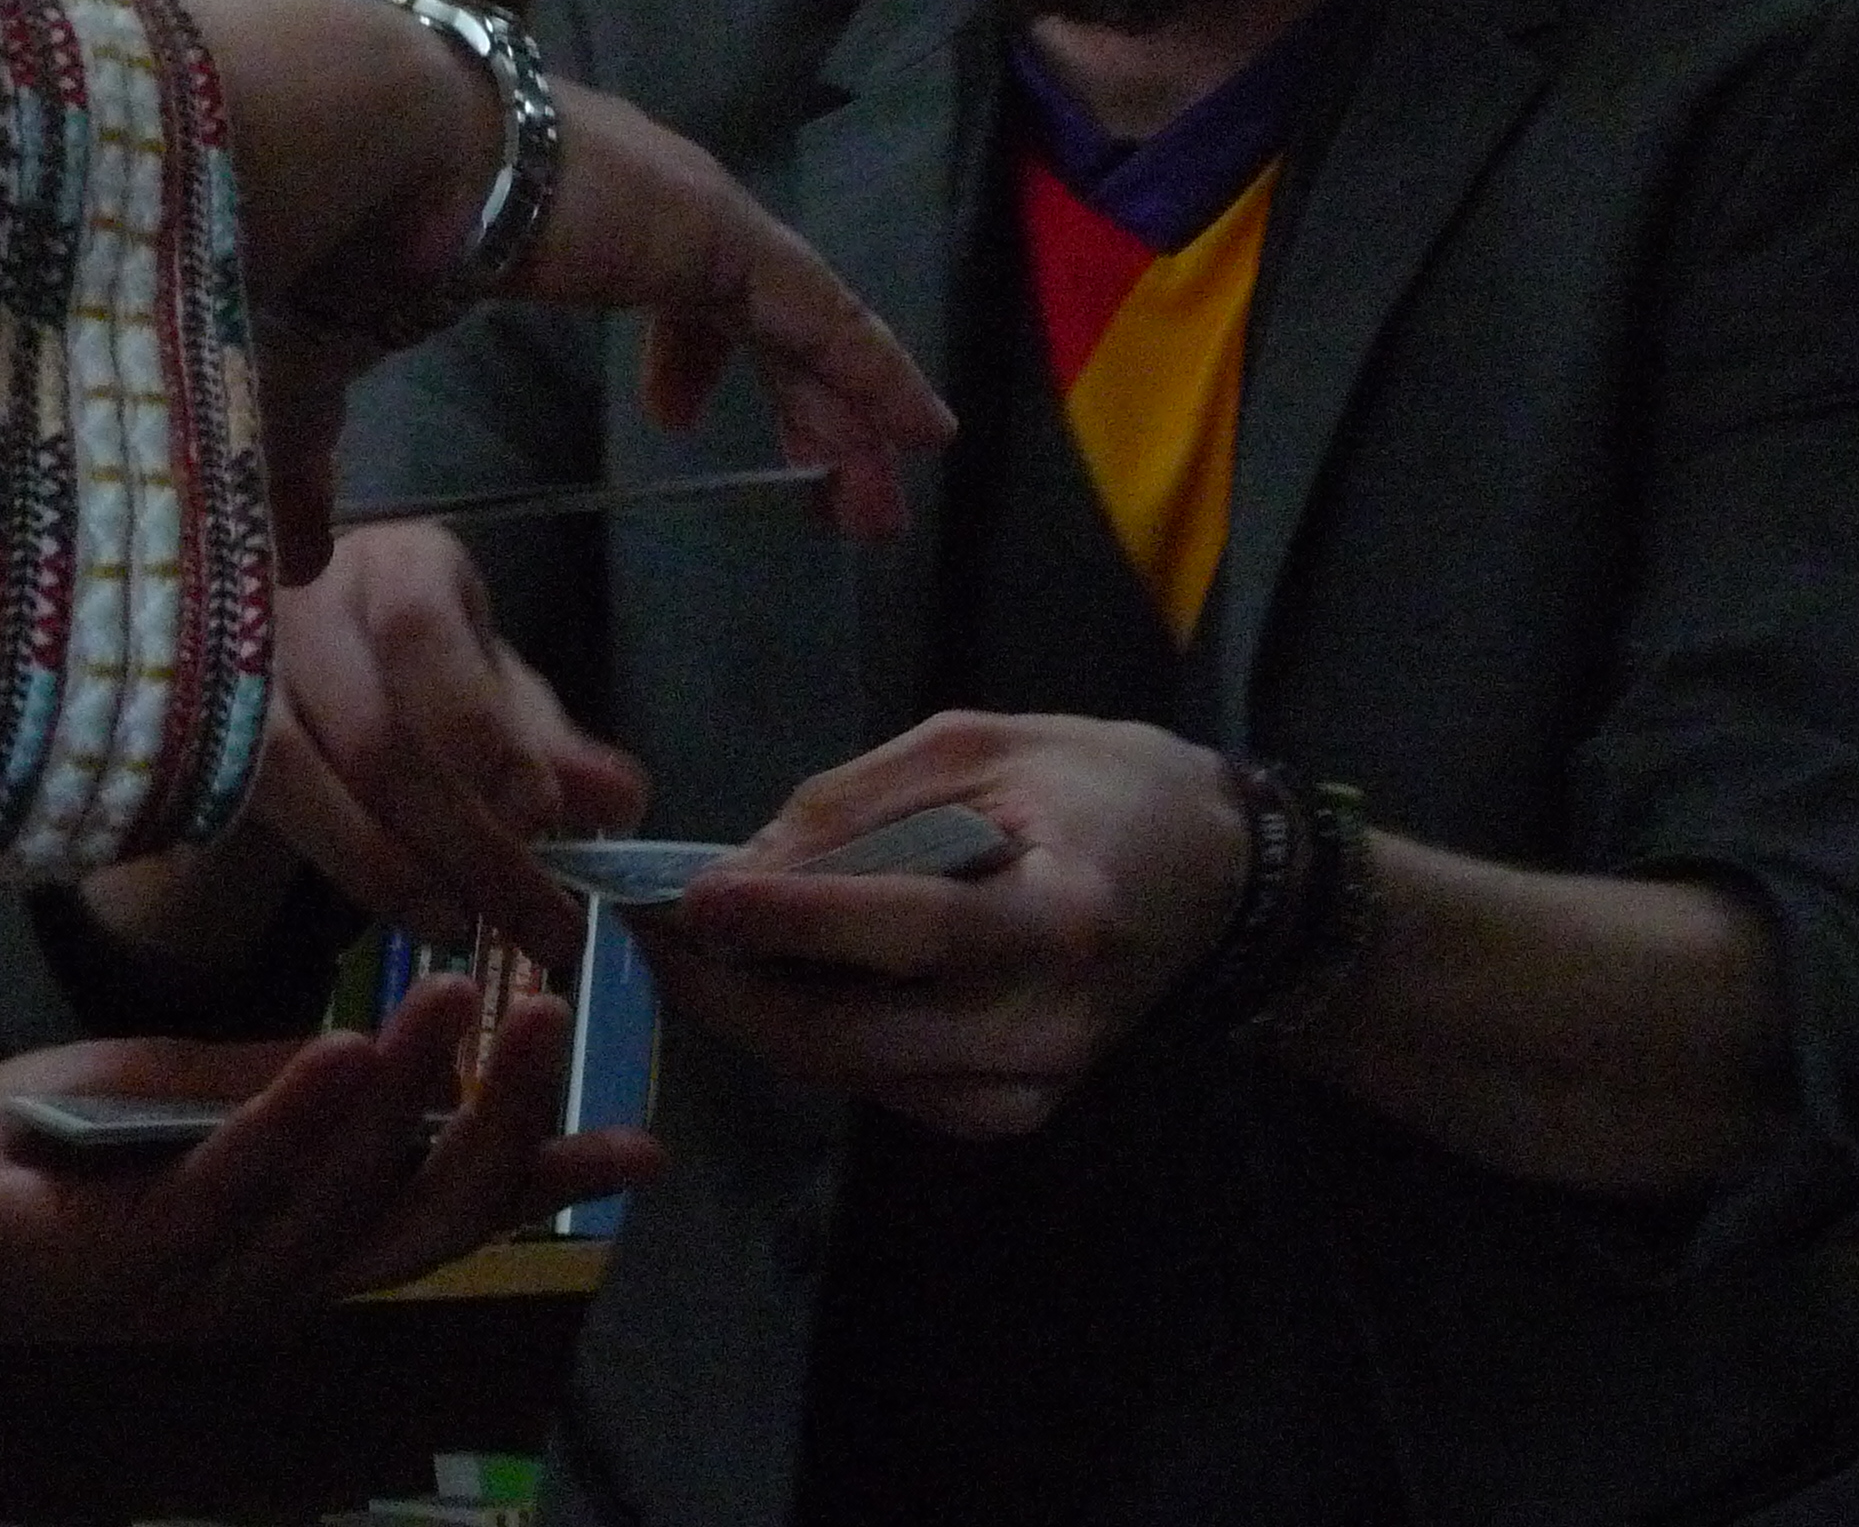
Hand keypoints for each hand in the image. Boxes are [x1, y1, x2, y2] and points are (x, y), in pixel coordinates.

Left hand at [0, 974, 656, 1391]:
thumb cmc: (27, 1154)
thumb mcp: (183, 1089)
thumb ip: (284, 1079)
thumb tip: (403, 1045)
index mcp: (296, 1242)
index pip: (444, 1211)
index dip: (542, 1178)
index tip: (645, 1143)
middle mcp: (269, 1284)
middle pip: (422, 1219)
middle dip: (501, 1124)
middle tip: (553, 1016)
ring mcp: (203, 1289)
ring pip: (342, 1206)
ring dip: (411, 1100)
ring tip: (462, 1000)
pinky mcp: (124, 1273)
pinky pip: (230, 1190)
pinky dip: (293, 1120)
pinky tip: (339, 1046)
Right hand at [163, 0, 951, 572]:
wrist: (343, 152)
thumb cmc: (310, 244)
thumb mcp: (315, 373)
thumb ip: (319, 462)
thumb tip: (304, 555)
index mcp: (558, 214)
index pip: (656, 282)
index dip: (683, 354)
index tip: (677, 418)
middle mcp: (636, 196)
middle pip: (750, 309)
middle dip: (794, 398)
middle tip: (832, 484)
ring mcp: (681, 205)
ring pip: (796, 318)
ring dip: (845, 406)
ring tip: (886, 492)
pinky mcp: (712, 229)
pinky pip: (818, 312)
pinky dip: (871, 368)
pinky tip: (916, 431)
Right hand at [257, 521, 644, 968]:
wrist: (296, 663)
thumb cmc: (417, 672)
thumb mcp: (496, 693)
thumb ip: (552, 744)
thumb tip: (620, 800)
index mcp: (401, 567)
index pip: (423, 633)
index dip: (478, 730)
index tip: (539, 815)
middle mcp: (305, 599)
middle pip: (372, 729)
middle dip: (464, 839)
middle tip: (538, 921)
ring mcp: (234, 665)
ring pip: (298, 778)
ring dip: (389, 867)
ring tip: (462, 926)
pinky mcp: (195, 731)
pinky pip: (249, 808)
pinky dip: (330, 863)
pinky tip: (388, 913)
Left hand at [652, 712, 1247, 1140]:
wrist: (1212, 883)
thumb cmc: (1103, 789)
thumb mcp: (985, 746)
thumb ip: (862, 802)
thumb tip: (746, 866)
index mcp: (1066, 916)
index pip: (911, 929)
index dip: (796, 918)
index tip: (694, 897)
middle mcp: (1048, 1025)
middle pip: (855, 1033)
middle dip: (732, 990)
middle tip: (645, 935)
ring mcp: (1032, 1087)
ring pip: (851, 1071)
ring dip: (757, 1016)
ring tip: (690, 949)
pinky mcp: (1012, 1114)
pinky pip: (882, 1084)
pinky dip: (816, 1036)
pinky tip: (778, 982)